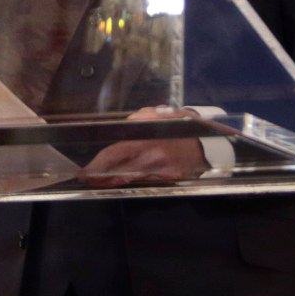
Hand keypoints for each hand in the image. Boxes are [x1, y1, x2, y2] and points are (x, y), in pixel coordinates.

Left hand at [79, 106, 209, 186]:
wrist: (210, 141)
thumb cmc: (181, 124)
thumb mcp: (157, 115)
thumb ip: (136, 122)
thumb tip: (119, 130)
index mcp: (144, 139)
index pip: (112, 155)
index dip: (96, 165)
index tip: (83, 171)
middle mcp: (149, 158)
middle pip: (117, 172)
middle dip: (99, 177)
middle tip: (86, 179)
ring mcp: (157, 171)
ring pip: (127, 178)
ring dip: (111, 180)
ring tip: (98, 180)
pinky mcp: (165, 179)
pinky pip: (142, 180)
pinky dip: (129, 179)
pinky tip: (119, 179)